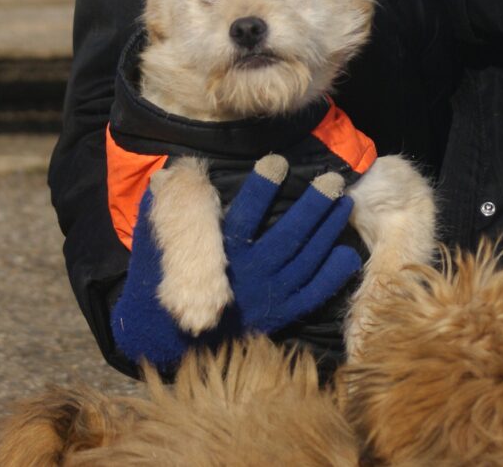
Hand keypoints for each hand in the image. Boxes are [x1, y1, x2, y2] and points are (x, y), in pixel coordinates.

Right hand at [110, 155, 362, 368]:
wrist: (169, 340)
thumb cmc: (160, 285)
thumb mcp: (154, 248)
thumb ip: (161, 212)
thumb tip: (168, 175)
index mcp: (220, 255)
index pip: (245, 217)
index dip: (262, 190)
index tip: (277, 161)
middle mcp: (250, 275)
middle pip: (289, 236)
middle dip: (313, 206)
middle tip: (332, 179)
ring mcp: (269, 296)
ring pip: (307, 260)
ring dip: (327, 230)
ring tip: (344, 202)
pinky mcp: (281, 314)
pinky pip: (313, 295)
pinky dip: (333, 275)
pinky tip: (347, 252)